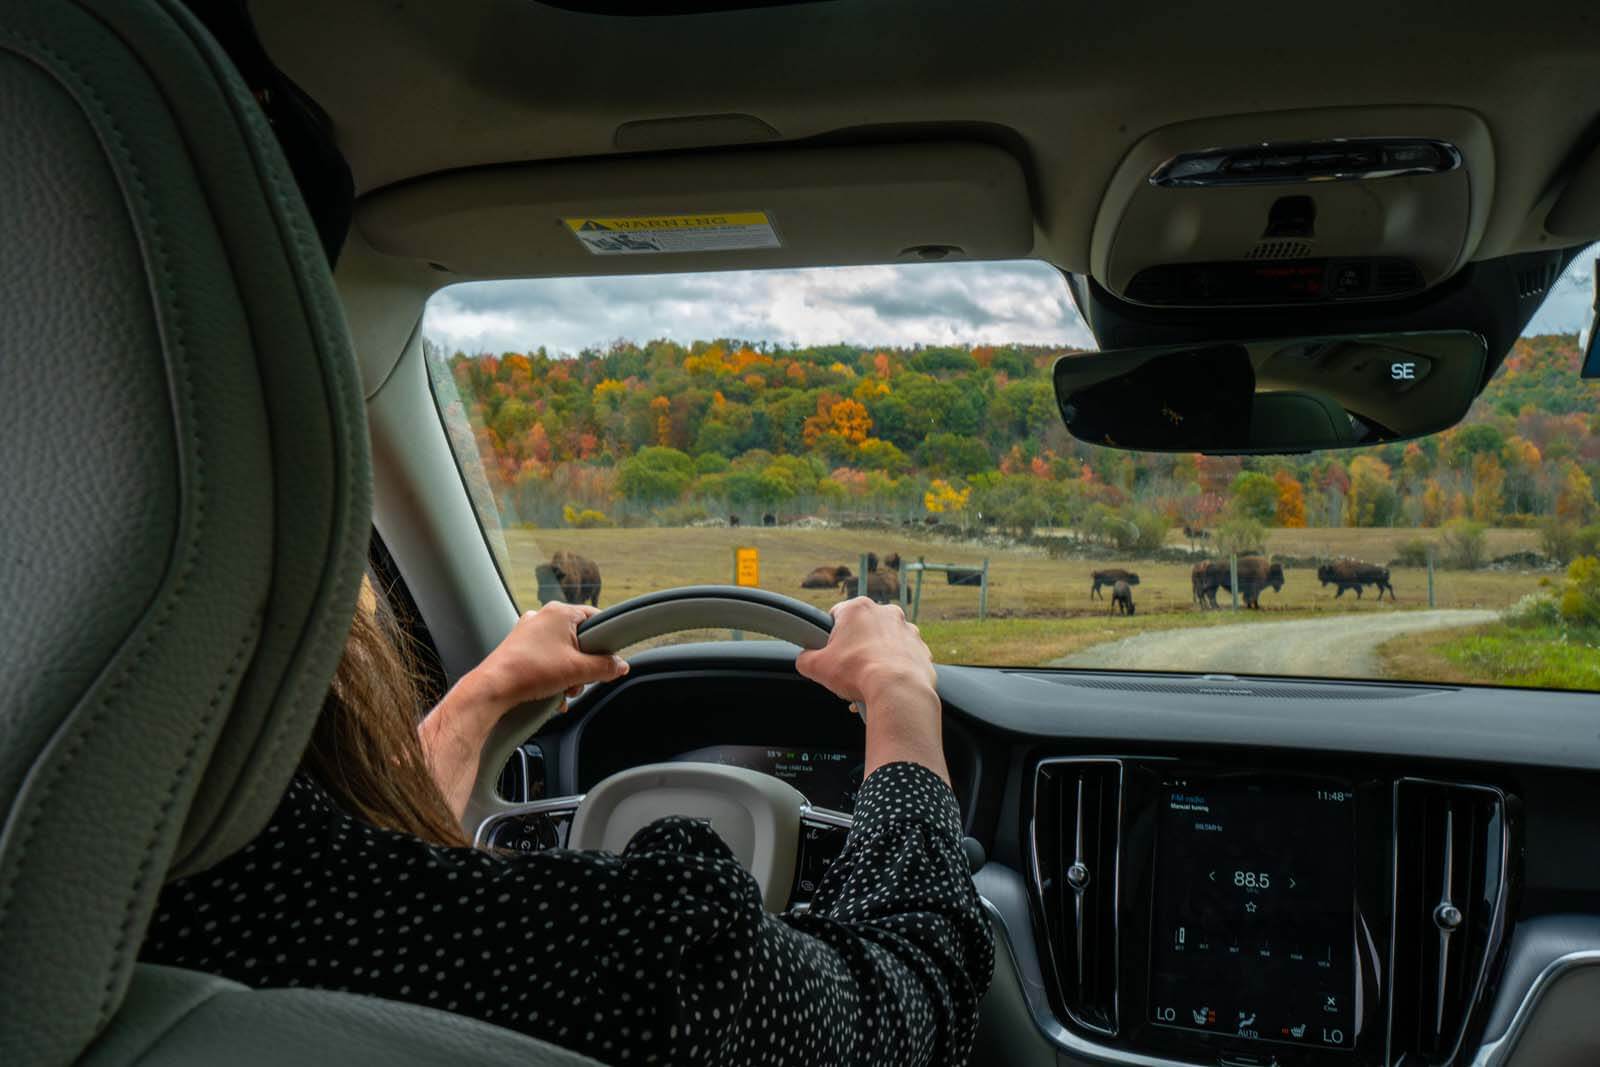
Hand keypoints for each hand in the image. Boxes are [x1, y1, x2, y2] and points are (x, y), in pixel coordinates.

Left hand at [420, 602, 628, 819]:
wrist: (493, 689)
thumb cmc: (531, 672)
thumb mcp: (578, 671)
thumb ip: (606, 667)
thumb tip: (621, 666)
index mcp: (560, 612)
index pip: (597, 618)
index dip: (606, 641)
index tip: (609, 659)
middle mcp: (543, 616)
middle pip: (579, 639)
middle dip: (583, 665)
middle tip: (580, 681)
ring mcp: (528, 631)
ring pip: (562, 651)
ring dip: (568, 674)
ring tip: (561, 691)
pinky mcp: (518, 647)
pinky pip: (545, 658)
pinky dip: (551, 675)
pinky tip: (550, 693)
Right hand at [796, 597, 946, 783]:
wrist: (899, 691)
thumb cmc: (858, 673)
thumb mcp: (816, 667)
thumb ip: (805, 658)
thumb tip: (805, 659)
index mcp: (859, 608)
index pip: (836, 615)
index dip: (830, 636)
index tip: (830, 653)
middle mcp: (886, 612)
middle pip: (863, 629)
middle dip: (855, 648)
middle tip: (848, 670)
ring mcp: (908, 630)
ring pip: (885, 643)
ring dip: (877, 658)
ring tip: (869, 682)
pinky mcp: (922, 649)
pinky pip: (904, 658)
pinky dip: (896, 670)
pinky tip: (887, 686)